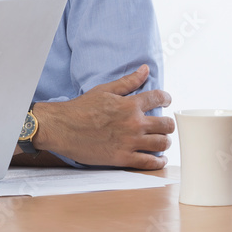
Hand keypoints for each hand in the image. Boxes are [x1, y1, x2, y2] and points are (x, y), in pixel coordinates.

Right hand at [32, 65, 173, 169]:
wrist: (62, 128)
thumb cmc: (80, 108)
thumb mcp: (104, 90)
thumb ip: (127, 82)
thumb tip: (145, 69)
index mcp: (129, 104)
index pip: (159, 98)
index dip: (166, 99)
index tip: (166, 101)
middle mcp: (134, 123)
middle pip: (166, 124)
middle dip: (168, 124)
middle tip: (164, 125)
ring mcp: (130, 142)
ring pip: (162, 143)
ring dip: (165, 142)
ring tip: (162, 141)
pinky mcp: (123, 158)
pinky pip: (150, 162)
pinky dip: (159, 161)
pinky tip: (159, 159)